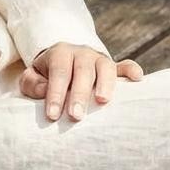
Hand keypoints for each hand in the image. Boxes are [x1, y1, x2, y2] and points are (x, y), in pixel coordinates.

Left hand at [19, 42, 144, 121]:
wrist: (65, 61)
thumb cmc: (47, 76)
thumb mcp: (33, 76)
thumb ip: (31, 83)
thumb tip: (44, 90)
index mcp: (60, 53)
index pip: (58, 72)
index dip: (55, 93)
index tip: (52, 115)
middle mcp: (82, 53)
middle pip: (82, 70)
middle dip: (79, 94)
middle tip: (76, 116)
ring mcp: (100, 59)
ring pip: (105, 67)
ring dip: (105, 84)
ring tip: (102, 102)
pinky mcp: (115, 67)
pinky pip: (126, 66)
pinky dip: (132, 70)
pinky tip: (137, 79)